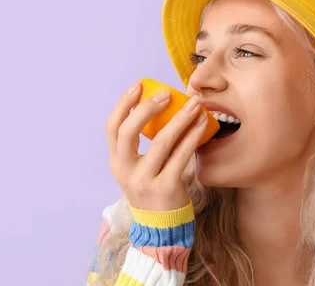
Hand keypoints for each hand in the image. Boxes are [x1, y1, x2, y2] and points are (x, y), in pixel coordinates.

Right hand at [105, 80, 207, 210]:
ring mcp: (145, 180)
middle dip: (147, 107)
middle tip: (167, 93)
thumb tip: (159, 108)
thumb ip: (142, 146)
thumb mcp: (139, 170)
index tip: (138, 86)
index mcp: (117, 163)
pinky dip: (193, 136)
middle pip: (128, 131)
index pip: (112, 128)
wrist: (162, 228)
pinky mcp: (167, 187)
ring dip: (179, 118)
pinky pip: (181, 155)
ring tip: (194, 105)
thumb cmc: (153, 190)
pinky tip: (202, 124)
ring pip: (161, 141)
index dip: (123, 104)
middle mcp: (126, 171)